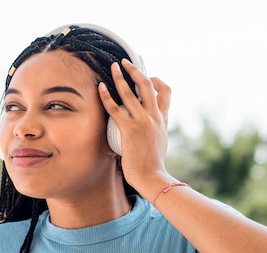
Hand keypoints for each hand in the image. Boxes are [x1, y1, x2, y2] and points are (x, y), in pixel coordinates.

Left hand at [98, 59, 173, 192]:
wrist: (152, 176)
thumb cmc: (153, 164)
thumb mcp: (160, 142)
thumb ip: (155, 130)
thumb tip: (148, 127)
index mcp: (163, 119)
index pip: (166, 91)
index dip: (157, 80)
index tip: (148, 77)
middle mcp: (154, 116)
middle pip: (147, 85)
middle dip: (135, 70)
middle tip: (125, 62)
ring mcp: (142, 121)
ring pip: (130, 92)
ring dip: (120, 76)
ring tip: (113, 67)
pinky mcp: (129, 129)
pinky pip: (115, 108)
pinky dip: (107, 95)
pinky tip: (101, 88)